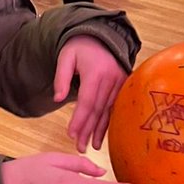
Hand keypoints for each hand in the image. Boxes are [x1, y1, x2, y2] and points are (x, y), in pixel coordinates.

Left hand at [53, 36, 127, 152]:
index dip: (79, 119)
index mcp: (96, 72)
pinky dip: (109, 122)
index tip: (71, 134)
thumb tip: (58, 99)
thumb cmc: (80, 47)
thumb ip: (61, 78)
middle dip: (88, 130)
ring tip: (91, 146)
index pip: (87, 101)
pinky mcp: (125, 85)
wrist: (101, 36)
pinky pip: (116, 107)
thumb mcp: (65, 57)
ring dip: (99, 130)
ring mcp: (120, 82)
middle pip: (98, 110)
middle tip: (79, 147)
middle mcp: (111, 79)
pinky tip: (103, 135)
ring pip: (108, 111)